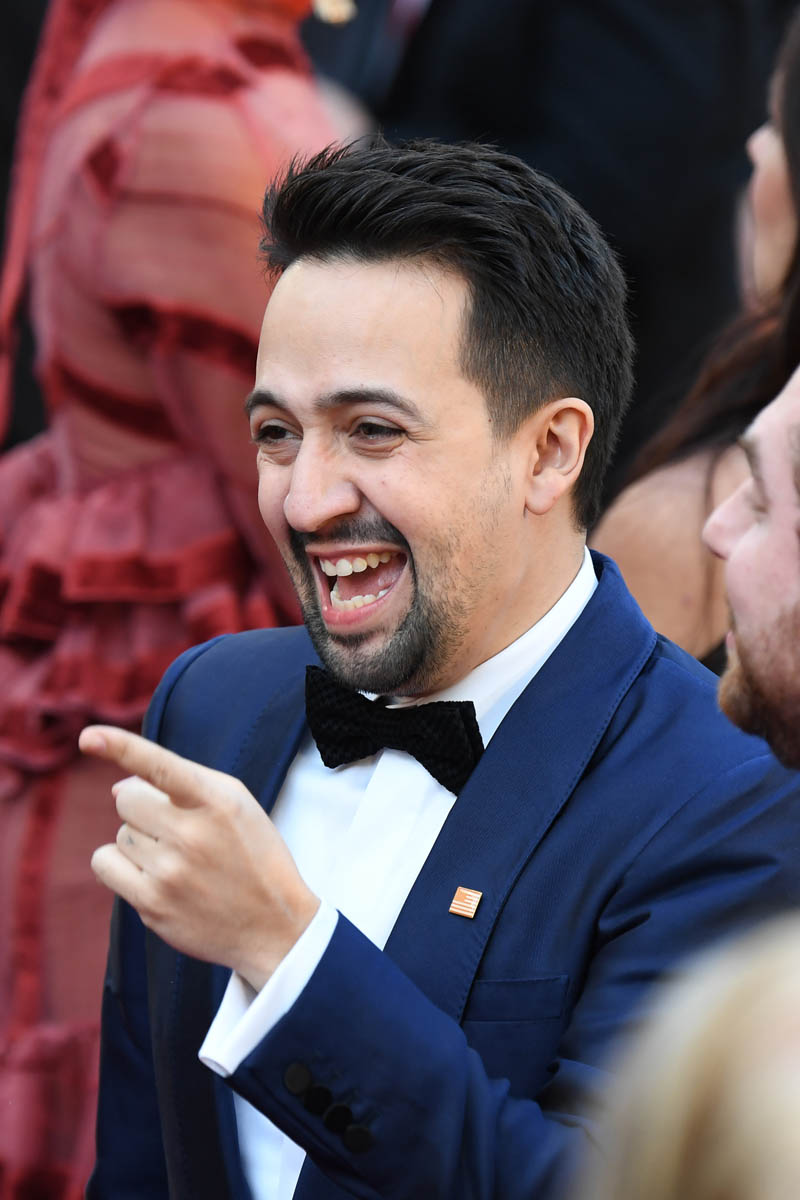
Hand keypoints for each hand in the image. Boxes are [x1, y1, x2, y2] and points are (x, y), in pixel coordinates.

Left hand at [79, 725, 319, 989]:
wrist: (274, 925)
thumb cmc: (252, 854)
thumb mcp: (235, 804)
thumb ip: (182, 783)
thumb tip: (116, 788)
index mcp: (218, 801)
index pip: (161, 766)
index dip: (121, 747)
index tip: (88, 737)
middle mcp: (192, 835)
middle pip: (127, 799)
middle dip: (143, 808)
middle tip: (176, 829)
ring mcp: (170, 872)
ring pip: (120, 834)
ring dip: (141, 842)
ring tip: (179, 860)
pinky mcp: (152, 904)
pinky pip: (105, 863)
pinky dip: (118, 865)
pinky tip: (150, 875)